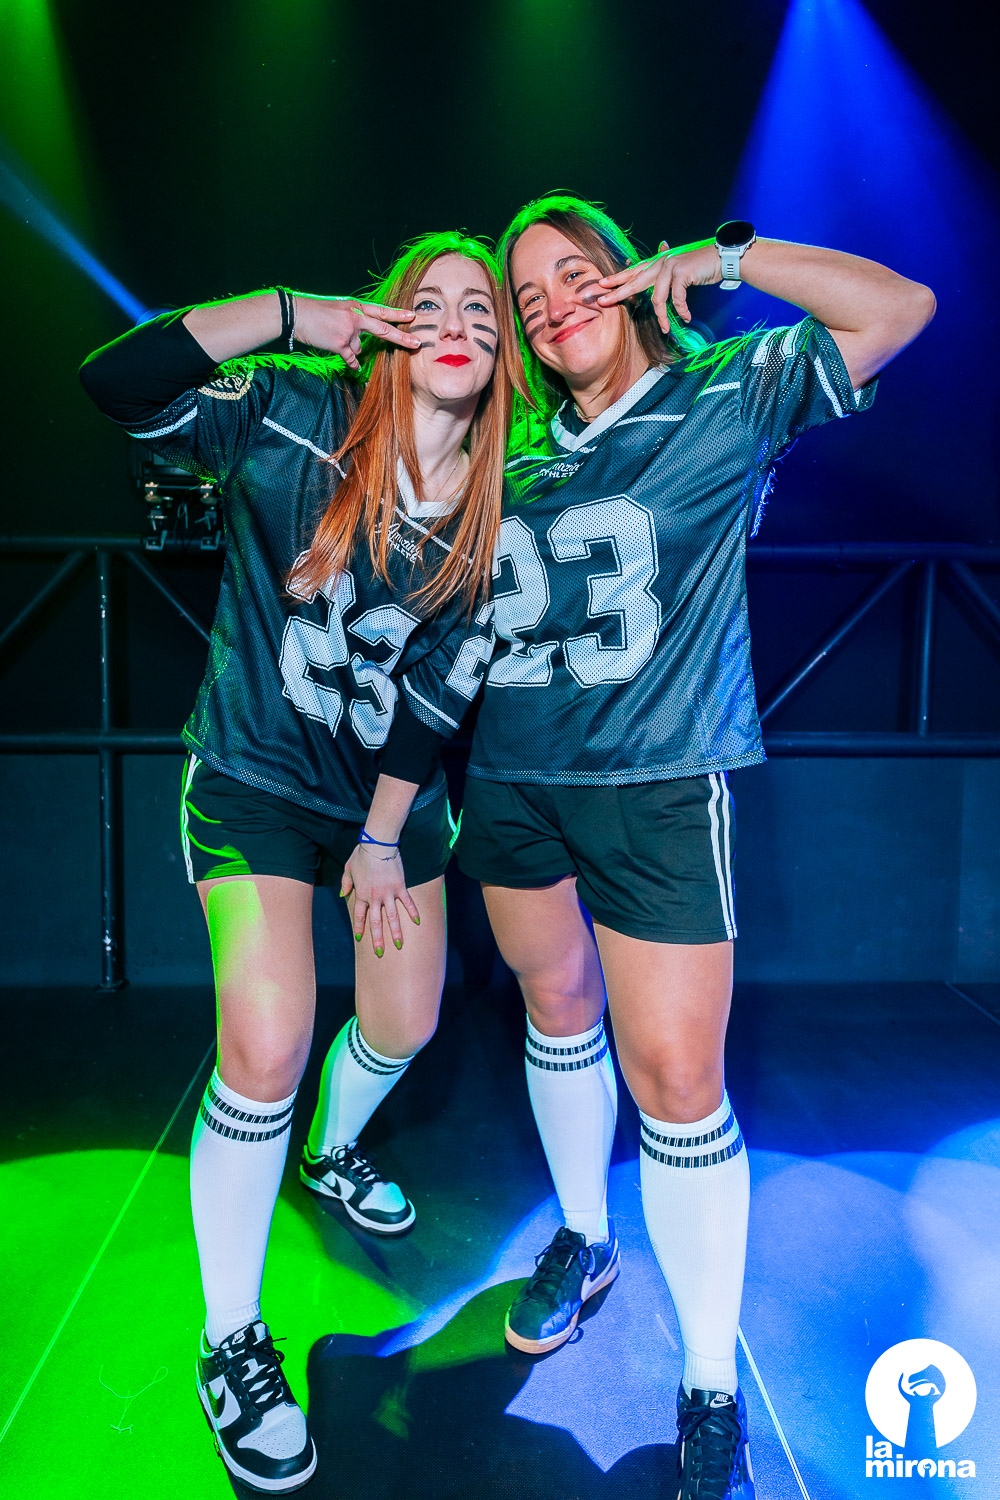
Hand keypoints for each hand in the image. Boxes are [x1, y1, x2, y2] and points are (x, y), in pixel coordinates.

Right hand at [294, 296, 420, 370]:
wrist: (296, 315)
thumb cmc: (316, 313)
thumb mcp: (339, 309)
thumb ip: (354, 321)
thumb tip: (361, 344)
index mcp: (356, 306)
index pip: (381, 311)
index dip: (397, 314)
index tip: (412, 316)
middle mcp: (356, 317)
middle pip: (383, 329)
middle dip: (402, 338)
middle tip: (416, 343)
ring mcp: (349, 331)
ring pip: (359, 347)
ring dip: (349, 346)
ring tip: (332, 336)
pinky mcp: (340, 344)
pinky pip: (351, 358)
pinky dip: (350, 361)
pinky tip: (347, 360)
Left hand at [341, 842, 420, 955]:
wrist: (378, 845)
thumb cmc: (362, 854)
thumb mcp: (348, 868)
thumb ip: (346, 883)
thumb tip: (342, 894)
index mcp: (361, 894)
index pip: (360, 916)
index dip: (360, 928)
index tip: (360, 939)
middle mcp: (374, 897)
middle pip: (376, 922)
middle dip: (377, 938)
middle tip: (380, 952)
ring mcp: (388, 893)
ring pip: (392, 917)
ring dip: (395, 932)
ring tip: (398, 945)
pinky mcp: (400, 887)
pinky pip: (407, 902)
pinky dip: (412, 912)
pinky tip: (417, 922)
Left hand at [597, 238, 718, 331]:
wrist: (722, 258)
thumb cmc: (701, 267)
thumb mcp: (680, 271)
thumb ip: (667, 274)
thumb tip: (659, 272)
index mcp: (659, 262)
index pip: (634, 271)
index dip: (618, 278)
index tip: (601, 285)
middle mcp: (662, 262)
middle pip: (635, 281)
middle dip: (618, 292)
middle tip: (602, 301)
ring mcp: (670, 266)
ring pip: (657, 297)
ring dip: (663, 316)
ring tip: (666, 328)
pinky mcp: (681, 272)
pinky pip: (676, 298)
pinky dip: (682, 310)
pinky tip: (686, 317)